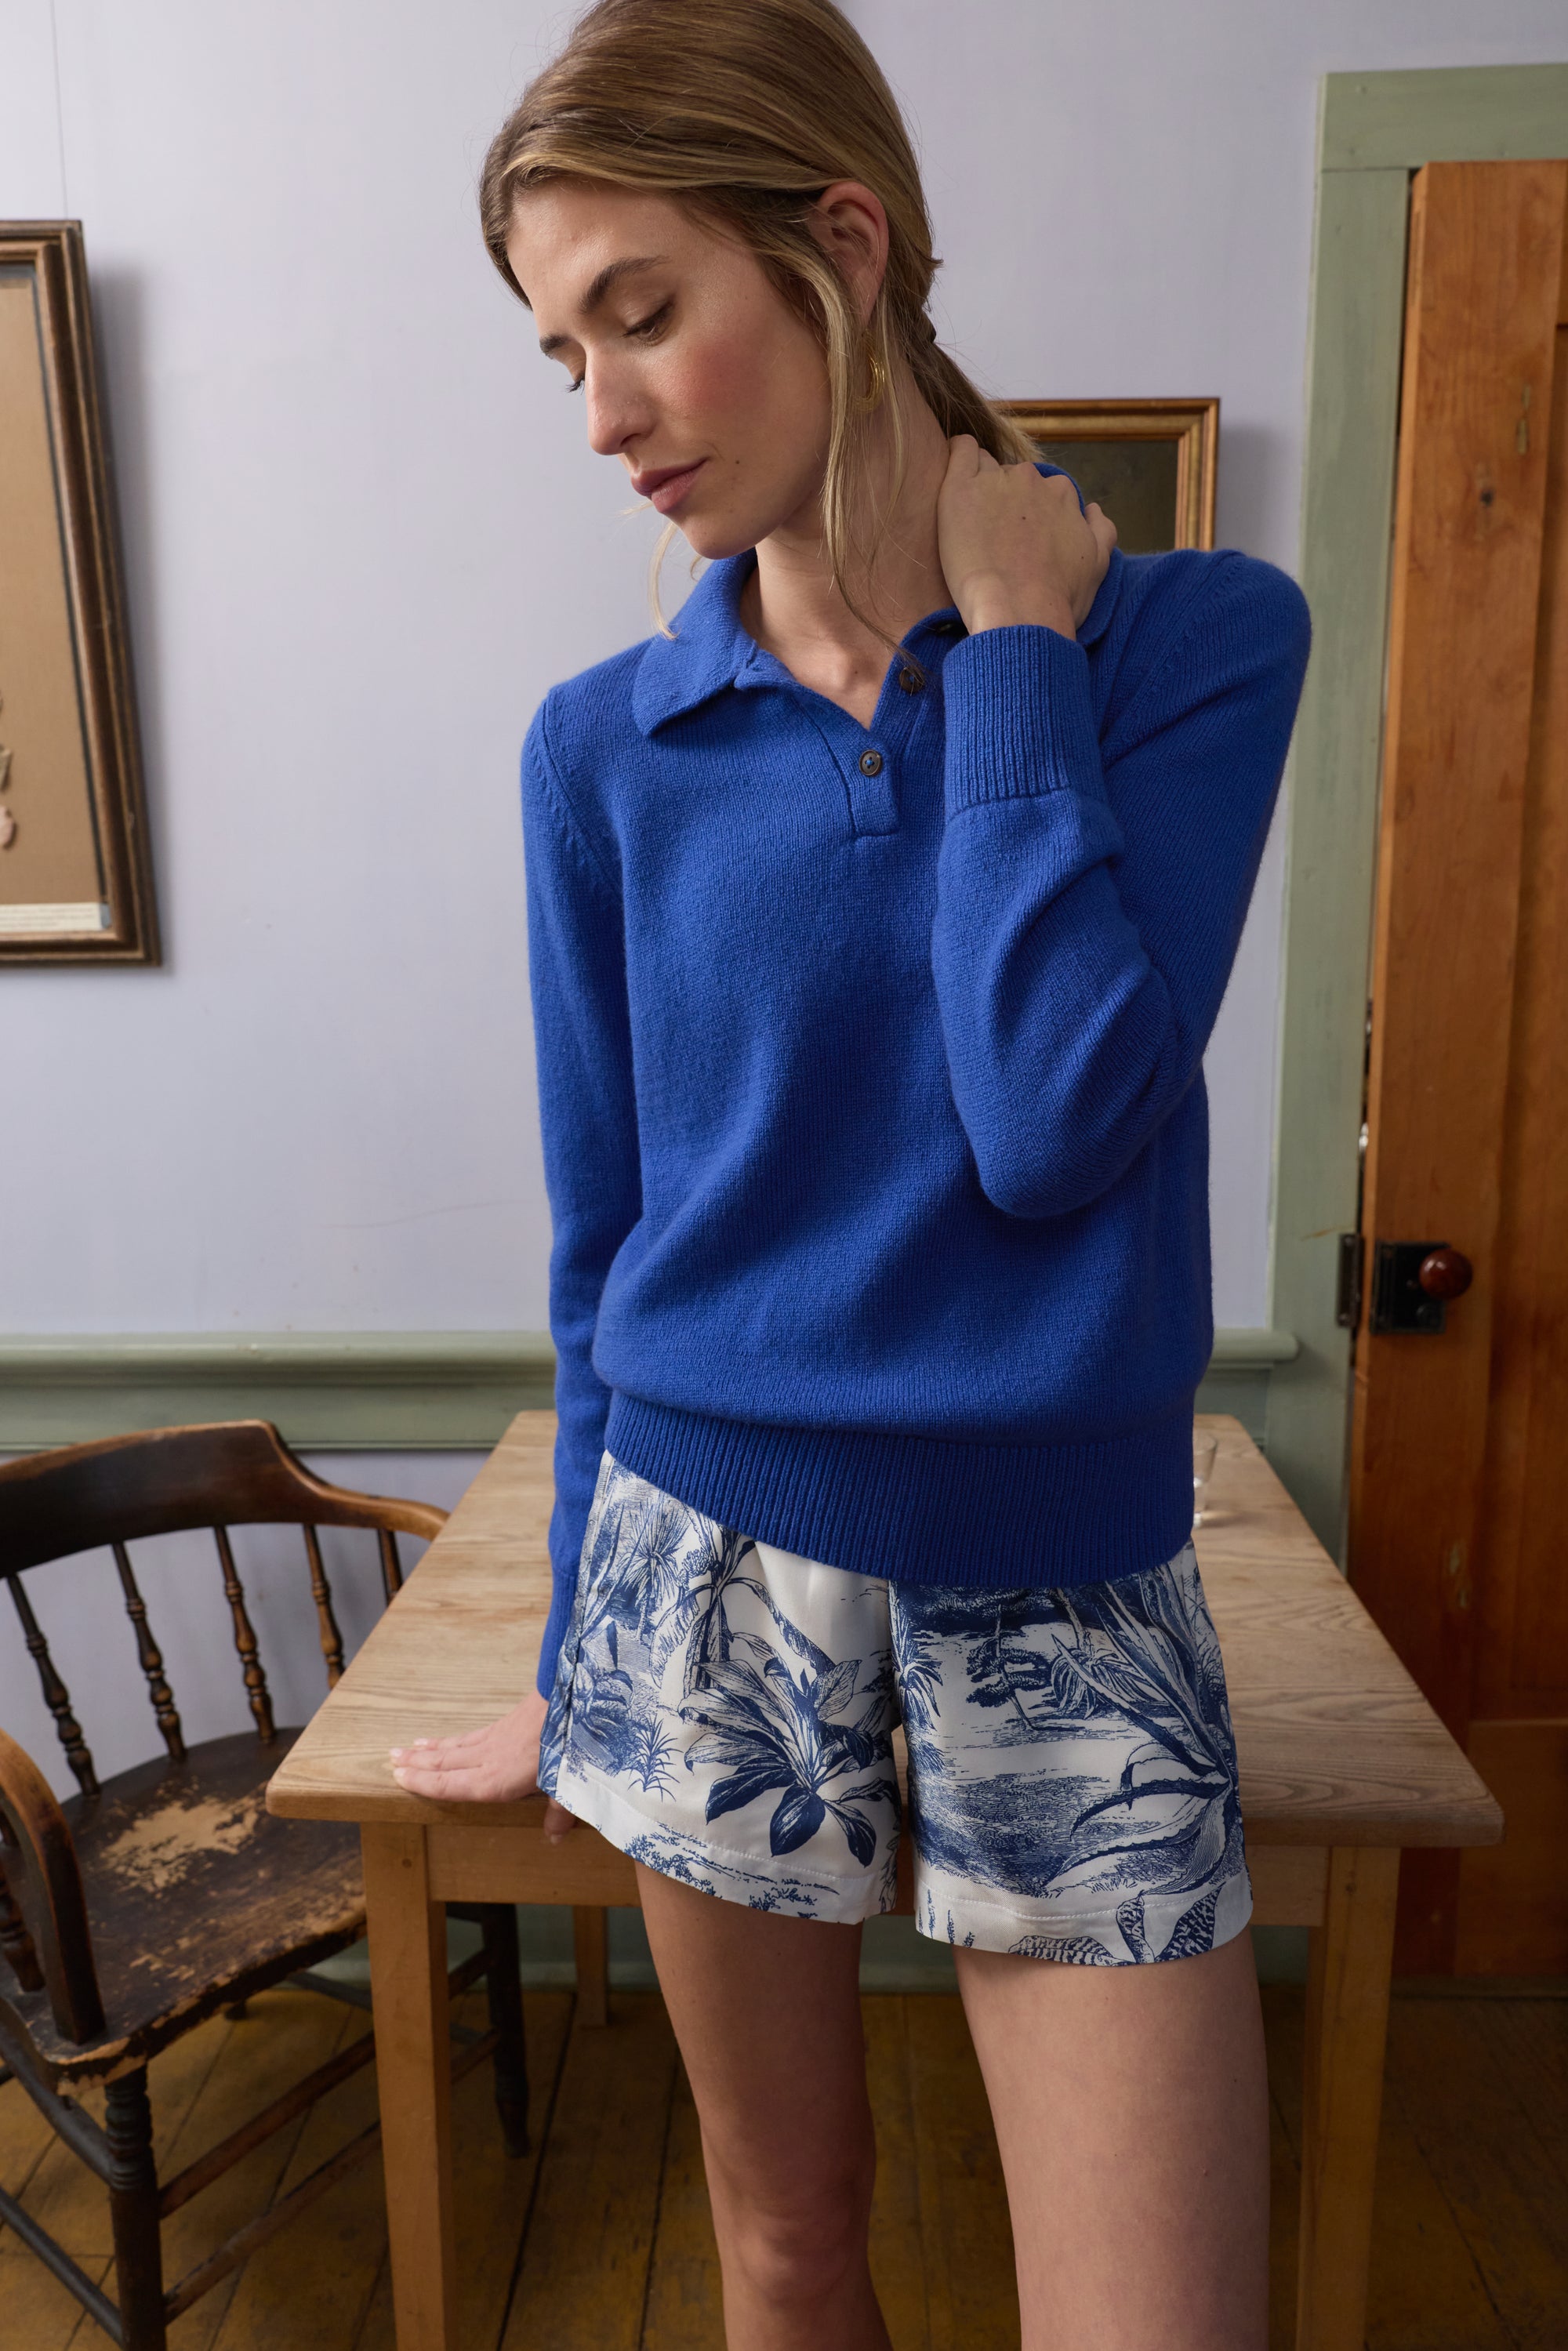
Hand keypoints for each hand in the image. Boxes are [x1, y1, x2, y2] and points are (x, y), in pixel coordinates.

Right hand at [390, 1689, 576, 1836]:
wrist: (578, 1695)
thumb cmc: (572, 1745)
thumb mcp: (570, 1786)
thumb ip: (560, 1814)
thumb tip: (555, 1838)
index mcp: (497, 1780)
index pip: (451, 1784)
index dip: (423, 1783)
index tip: (399, 1777)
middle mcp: (489, 1759)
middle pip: (445, 1762)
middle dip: (416, 1762)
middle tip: (390, 1759)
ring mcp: (496, 1738)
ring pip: (454, 1745)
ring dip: (428, 1748)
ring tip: (404, 1747)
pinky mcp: (507, 1722)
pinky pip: (470, 1734)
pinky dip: (453, 1738)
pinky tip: (448, 1739)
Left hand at [937, 437, 1115, 639]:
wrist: (1019, 614)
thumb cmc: (1059, 599)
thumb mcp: (1098, 565)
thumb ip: (1102, 530)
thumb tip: (1092, 509)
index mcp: (1062, 494)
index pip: (1044, 492)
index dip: (1031, 515)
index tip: (1018, 540)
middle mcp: (1032, 479)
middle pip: (1014, 480)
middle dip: (1005, 501)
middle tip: (992, 539)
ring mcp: (995, 480)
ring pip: (985, 467)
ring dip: (980, 485)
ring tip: (971, 521)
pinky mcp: (961, 488)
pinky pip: (960, 451)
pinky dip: (958, 455)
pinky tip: (956, 477)